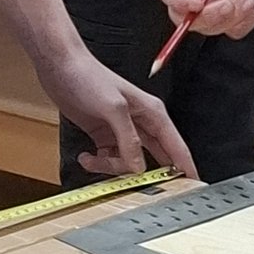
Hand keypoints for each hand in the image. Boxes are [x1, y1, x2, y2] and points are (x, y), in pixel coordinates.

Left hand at [40, 44, 191, 177]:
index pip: (176, 145)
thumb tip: (139, 166)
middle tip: (135, 186)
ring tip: (95, 159)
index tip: (192, 185)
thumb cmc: (88, 77)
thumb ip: (129, 139)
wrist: (61, 67)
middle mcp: (140, 123)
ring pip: (129, 161)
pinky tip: (86, 156)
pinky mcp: (104, 134)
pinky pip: (109, 158)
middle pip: (154, 157)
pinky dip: (98, 162)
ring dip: (112, 166)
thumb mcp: (113, 108)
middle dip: (144, 173)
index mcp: (152, 113)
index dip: (186, 167)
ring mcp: (122, 130)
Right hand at [153, 0, 253, 42]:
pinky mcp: (221, 15)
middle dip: (210, 17)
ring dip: (232, 19)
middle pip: (186, 19)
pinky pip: (232, 28)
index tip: (197, 4)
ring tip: (248, 1)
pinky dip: (246, 21)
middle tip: (229, 5)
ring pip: (211, 27)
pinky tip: (251, 2)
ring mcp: (203, 9)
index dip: (180, 2)